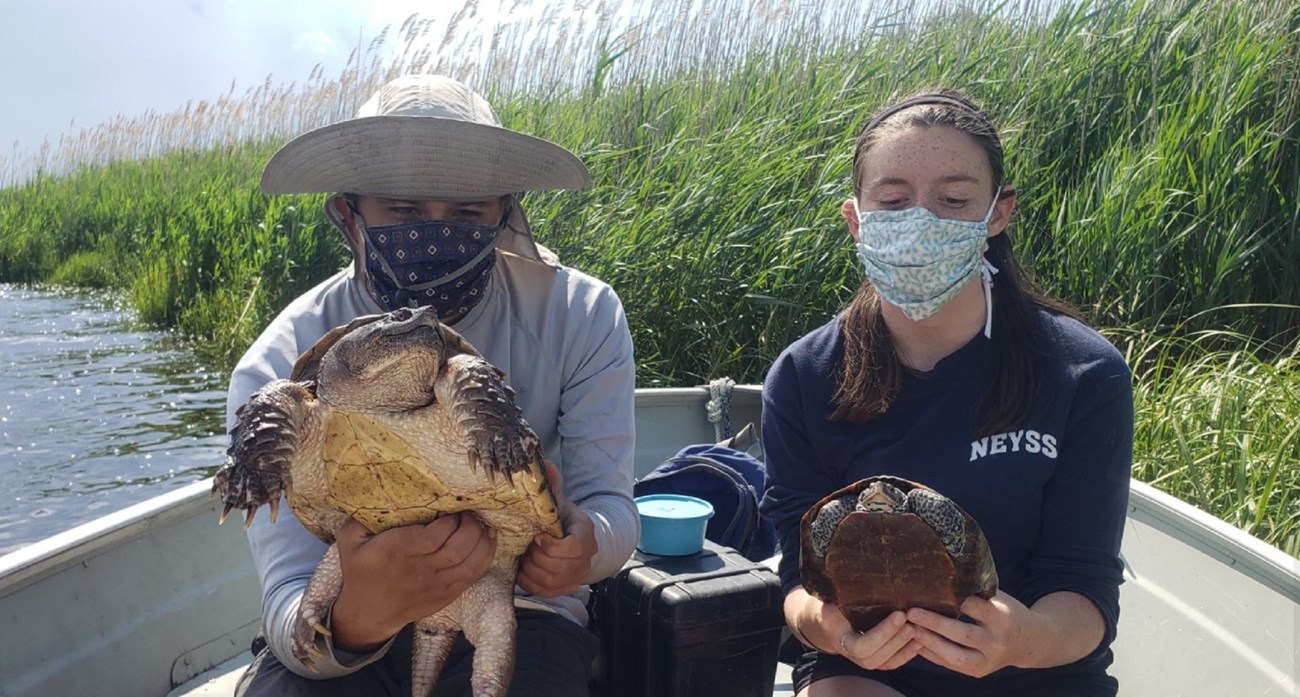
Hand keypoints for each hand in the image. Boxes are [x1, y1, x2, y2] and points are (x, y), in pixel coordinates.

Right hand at [329, 513, 495, 651]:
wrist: (368, 613)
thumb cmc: (361, 571)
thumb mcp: (350, 540)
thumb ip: (361, 516)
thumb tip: (378, 490)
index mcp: (396, 552)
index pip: (433, 536)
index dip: (450, 520)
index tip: (454, 507)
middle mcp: (419, 570)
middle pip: (456, 549)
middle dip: (471, 527)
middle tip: (472, 512)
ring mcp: (435, 586)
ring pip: (468, 564)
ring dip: (482, 541)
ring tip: (484, 524)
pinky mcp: (446, 596)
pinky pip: (472, 577)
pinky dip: (485, 557)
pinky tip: (488, 541)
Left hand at [517, 461, 597, 596]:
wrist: (574, 542)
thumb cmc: (561, 520)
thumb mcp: (558, 502)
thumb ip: (551, 485)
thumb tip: (544, 463)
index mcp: (586, 534)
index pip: (572, 547)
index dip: (550, 544)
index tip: (537, 535)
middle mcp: (585, 559)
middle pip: (556, 565)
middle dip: (536, 556)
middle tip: (528, 545)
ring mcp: (576, 577)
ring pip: (547, 579)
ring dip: (530, 568)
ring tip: (526, 555)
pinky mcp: (565, 589)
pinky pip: (542, 590)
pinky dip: (528, 580)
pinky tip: (525, 567)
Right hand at [786, 587, 919, 669]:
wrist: (822, 616)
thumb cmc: (826, 601)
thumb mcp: (825, 597)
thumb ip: (833, 597)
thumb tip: (843, 584)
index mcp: (838, 637)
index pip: (861, 646)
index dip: (882, 633)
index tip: (899, 614)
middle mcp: (849, 653)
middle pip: (875, 658)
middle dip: (896, 640)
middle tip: (913, 620)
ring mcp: (861, 658)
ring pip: (885, 662)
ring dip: (903, 647)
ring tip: (920, 629)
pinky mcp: (873, 658)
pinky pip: (890, 663)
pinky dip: (906, 654)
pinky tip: (920, 642)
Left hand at [906, 591, 1031, 676]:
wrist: (1030, 641)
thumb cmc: (1006, 611)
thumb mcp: (998, 597)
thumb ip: (976, 590)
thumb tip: (941, 572)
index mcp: (1002, 617)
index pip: (976, 607)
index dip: (953, 599)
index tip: (929, 589)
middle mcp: (997, 641)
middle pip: (964, 634)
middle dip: (935, 623)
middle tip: (911, 612)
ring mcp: (989, 660)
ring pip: (956, 656)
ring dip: (930, 642)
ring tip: (909, 628)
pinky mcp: (979, 671)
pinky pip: (951, 665)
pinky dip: (932, 655)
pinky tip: (915, 641)